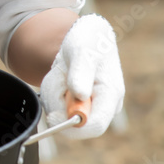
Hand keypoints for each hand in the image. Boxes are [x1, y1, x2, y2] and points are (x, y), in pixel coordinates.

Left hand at [39, 13, 124, 138]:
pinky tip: (60, 76)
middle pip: (72, 122)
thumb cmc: (89, 41)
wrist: (86, 36)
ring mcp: (89, 107)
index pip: (95, 126)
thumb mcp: (83, 50)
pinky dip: (52, 90)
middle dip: (58, 100)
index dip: (72, 127)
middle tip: (58, 76)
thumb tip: (80, 95)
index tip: (53, 114)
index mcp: (111, 95)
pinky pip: (55, 105)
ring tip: (61, 71)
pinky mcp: (76, 105)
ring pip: (60, 112)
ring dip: (53, 91)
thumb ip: (81, 72)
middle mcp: (103, 106)